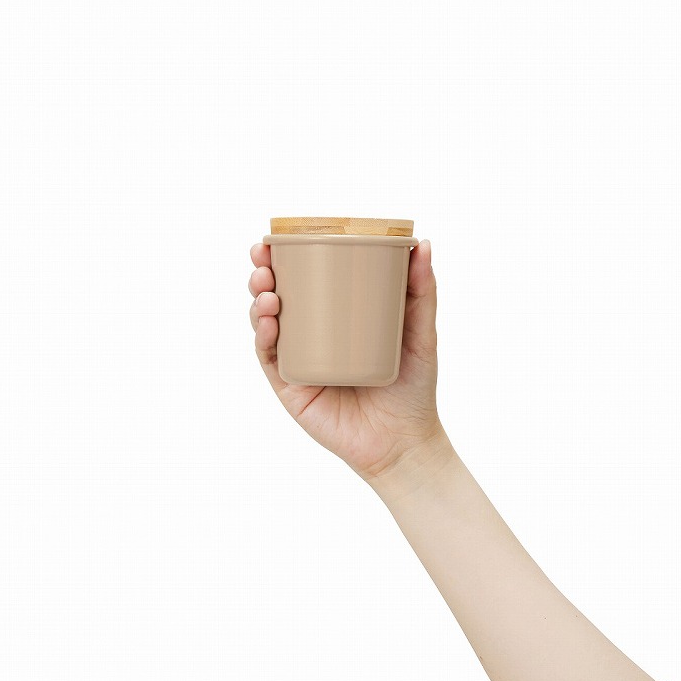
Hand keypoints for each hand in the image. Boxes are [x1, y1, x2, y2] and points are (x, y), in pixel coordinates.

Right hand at [248, 239, 447, 482]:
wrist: (404, 442)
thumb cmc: (413, 387)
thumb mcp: (419, 332)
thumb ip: (422, 290)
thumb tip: (423, 243)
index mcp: (335, 318)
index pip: (304, 281)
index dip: (284, 258)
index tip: (277, 238)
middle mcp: (311, 337)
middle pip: (276, 297)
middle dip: (262, 274)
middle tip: (264, 260)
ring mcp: (298, 361)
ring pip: (266, 325)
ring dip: (258, 302)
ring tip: (267, 289)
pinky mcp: (291, 388)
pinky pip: (271, 358)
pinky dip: (264, 337)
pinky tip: (269, 321)